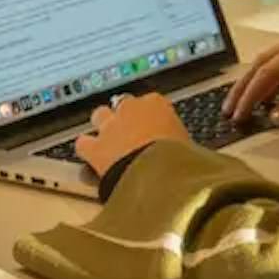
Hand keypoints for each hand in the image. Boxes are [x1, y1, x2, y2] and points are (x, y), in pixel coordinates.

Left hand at [75, 92, 195, 178]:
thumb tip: (196, 155)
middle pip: (123, 103)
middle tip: (132, 132)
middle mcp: (130, 109)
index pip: (152, 101)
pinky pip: (82, 142)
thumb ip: (185, 144)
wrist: (156, 176)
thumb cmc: (181, 160)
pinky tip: (92, 158)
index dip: (152, 115)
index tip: (157, 127)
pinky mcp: (94, 147)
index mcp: (157, 104)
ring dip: (103, 126)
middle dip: (126, 116)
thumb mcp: (192, 148)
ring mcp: (109, 126)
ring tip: (109, 141)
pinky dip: (87, 149)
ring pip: (99, 115)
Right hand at [226, 30, 278, 128]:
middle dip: (245, 87)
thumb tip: (275, 116)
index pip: (269, 70)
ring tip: (242, 106)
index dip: (250, 94)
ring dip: (256, 84)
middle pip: (264, 63)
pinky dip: (273, 82)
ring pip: (272, 63)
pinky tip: (267, 98)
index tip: (238, 114)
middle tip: (229, 111)